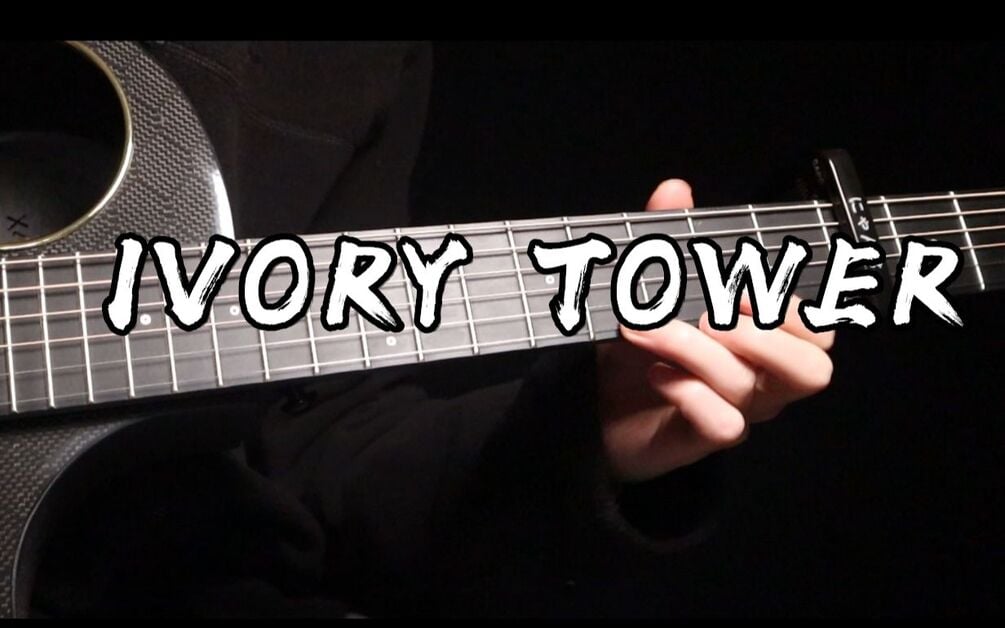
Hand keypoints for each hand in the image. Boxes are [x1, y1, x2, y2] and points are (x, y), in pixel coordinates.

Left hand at [598, 179, 834, 481]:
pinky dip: (691, 395)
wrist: (598, 402)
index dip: (792, 308)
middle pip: (812, 370)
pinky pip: (723, 425)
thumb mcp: (651, 287)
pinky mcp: (702, 438)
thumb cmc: (641, 345)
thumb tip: (675, 189)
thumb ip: (668, 239)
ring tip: (647, 329)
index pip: (818, 329)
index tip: (743, 284)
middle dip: (761, 335)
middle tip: (709, 314)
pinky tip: (657, 374)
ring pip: (751, 389)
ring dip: (697, 351)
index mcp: (766, 340)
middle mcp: (763, 380)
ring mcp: (737, 411)